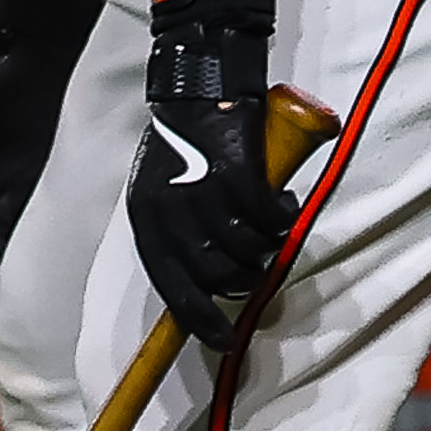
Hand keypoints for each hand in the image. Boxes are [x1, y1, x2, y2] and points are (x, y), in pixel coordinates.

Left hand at [130, 8, 285, 349]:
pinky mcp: (237, 175)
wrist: (197, 89)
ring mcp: (202, 194)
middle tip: (259, 267)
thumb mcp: (165, 191)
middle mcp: (169, 212)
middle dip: (244, 281)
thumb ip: (181, 232)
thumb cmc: (185, 144)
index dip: (199, 318)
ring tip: (271, 229)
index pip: (170, 286)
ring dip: (266, 248)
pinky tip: (285, 205)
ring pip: (246, 251)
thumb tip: (208, 278)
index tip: (226, 341)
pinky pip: (268, 218)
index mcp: (146, 218)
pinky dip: (282, 217)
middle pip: (215, 276)